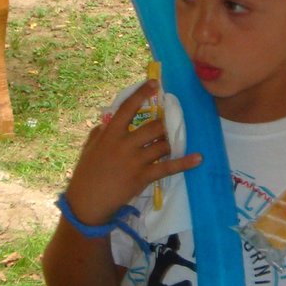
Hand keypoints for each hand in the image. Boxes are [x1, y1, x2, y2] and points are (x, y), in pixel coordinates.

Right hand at [63, 81, 200, 225]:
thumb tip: (109, 121)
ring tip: (177, 139)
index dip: (142, 94)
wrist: (88, 202)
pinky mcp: (143, 176)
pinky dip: (185, 162)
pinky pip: (168, 167)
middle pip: (153, 127)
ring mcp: (135, 160)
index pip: (127, 108)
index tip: (154, 83)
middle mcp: (124, 144)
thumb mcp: (89, 148)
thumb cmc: (86, 174)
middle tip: (172, 122)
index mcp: (110, 134)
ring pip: (162, 145)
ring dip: (172, 141)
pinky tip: (198, 158)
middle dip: (165, 124)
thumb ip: (100, 132)